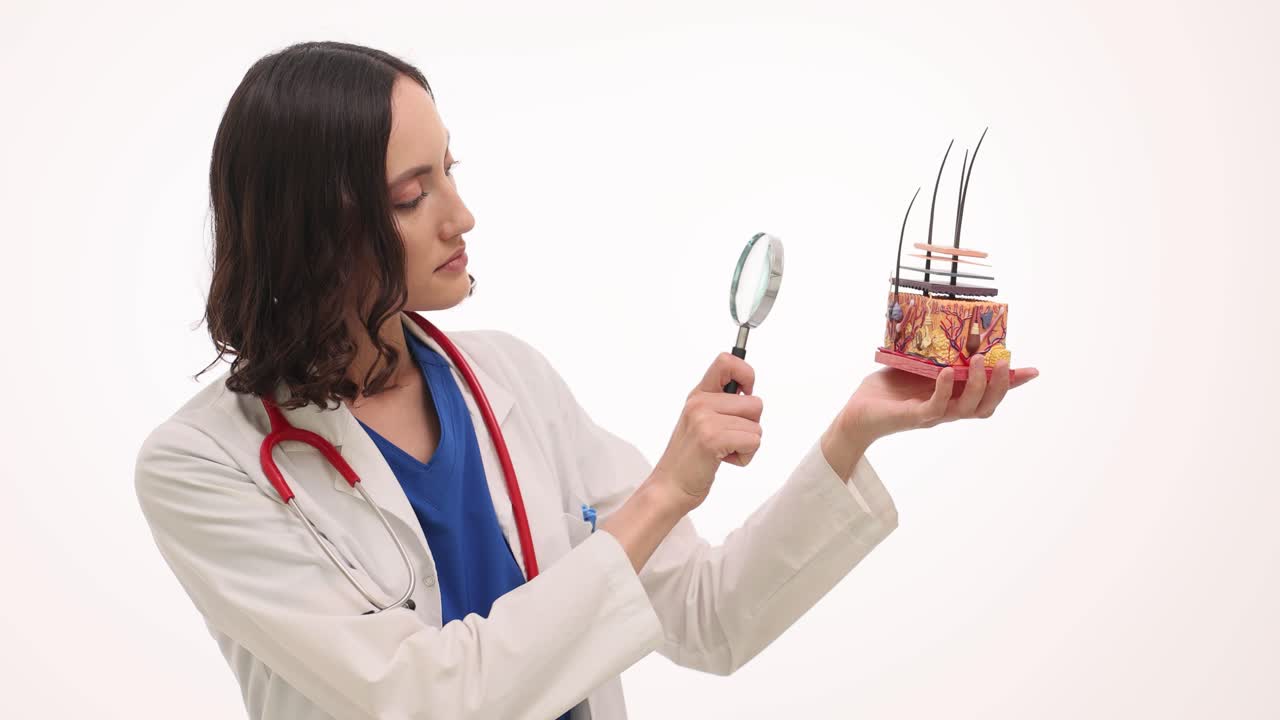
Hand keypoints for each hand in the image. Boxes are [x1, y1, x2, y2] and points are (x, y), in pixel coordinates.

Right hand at [650, 353, 762, 511]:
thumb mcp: (700, 422)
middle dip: (750, 426)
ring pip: (756, 426)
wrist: (669, 487)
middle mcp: (700, 403)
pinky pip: (753, 441)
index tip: (744, 393)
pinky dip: (745, 456)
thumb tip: (748, 392)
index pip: (727, 361)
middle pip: (755, 403)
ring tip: (723, 451)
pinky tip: (724, 460)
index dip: (746, 374)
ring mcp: (704, 419)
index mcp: (698, 395)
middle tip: (727, 439)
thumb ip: (720, 404)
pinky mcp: (711, 438)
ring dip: (747, 444)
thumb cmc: (689, 459)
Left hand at [839, 354, 1038, 444]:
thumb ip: (936, 355)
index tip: (1032, 371)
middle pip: (986, 406)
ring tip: (978, 361)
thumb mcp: (915, 367)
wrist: (857, 413)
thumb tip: (950, 328)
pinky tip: (947, 373)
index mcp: (952, 398)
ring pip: (967, 408)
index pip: (988, 394)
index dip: (1011, 385)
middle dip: (1001, 386)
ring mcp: (933, 416)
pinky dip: (944, 390)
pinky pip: (936, 407)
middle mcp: (948, 410)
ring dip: (977, 385)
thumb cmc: (887, 389)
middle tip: (1007, 362)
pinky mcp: (914, 417)